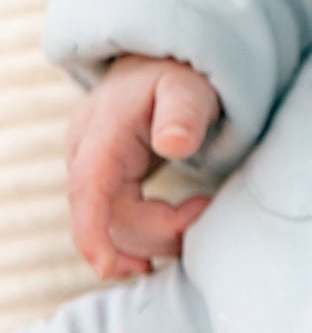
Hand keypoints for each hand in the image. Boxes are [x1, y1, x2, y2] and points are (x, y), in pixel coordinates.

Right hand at [64, 53, 219, 279]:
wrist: (161, 65)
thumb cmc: (178, 74)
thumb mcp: (188, 86)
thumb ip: (183, 112)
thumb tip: (173, 144)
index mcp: (103, 129)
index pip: (88, 186)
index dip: (91, 231)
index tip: (105, 267)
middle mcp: (86, 153)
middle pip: (108, 216)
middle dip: (156, 232)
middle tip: (203, 213)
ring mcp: (90, 170)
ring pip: (111, 226)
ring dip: (153, 238)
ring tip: (195, 217)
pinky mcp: (101, 184)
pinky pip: (111, 223)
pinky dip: (137, 241)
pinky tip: (159, 249)